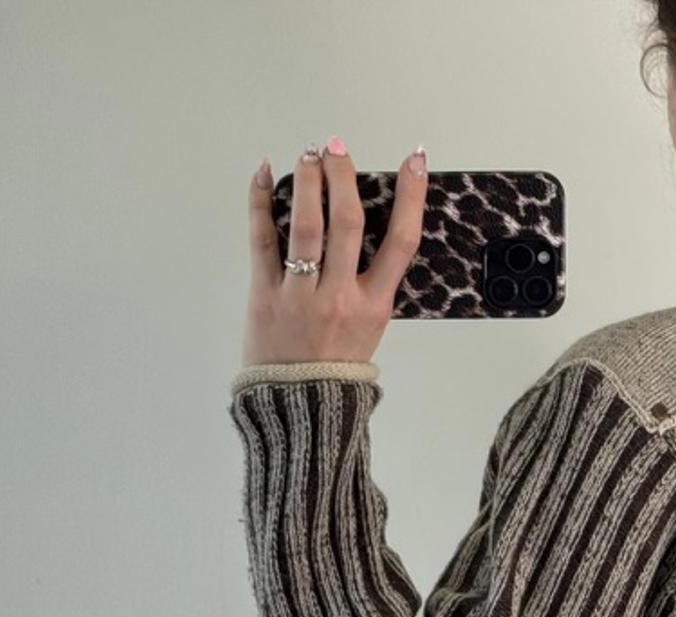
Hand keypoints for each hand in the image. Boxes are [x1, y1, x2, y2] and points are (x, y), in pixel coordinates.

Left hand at [242, 137, 427, 367]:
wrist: (298, 408)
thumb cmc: (334, 369)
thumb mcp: (368, 331)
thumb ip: (370, 286)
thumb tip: (368, 231)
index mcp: (373, 307)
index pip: (402, 242)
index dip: (412, 196)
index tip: (414, 161)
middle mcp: (339, 297)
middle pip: (349, 222)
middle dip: (344, 175)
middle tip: (338, 149)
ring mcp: (300, 296)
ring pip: (307, 224)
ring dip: (307, 180)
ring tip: (308, 155)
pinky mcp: (265, 295)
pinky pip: (263, 239)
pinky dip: (261, 201)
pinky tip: (263, 173)